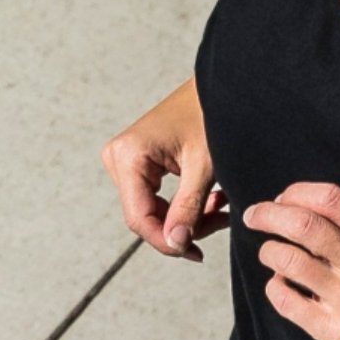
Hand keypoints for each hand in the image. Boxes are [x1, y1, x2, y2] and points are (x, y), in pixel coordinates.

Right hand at [104, 83, 229, 260]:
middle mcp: (119, 158)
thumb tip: (176, 245)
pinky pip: (156, 198)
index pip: (139, 218)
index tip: (195, 253)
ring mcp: (125, 160)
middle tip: (221, 222)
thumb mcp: (204, 166)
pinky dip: (184, 205)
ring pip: (153, 211)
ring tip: (221, 208)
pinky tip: (211, 200)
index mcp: (128, 156)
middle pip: (145, 216)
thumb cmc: (212, 115)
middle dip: (183, 227)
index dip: (166, 242)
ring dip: (188, 217)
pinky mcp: (137, 162)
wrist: (218, 86)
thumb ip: (189, 208)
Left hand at [242, 181, 339, 339]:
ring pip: (287, 260)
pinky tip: (282, 286)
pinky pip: (285, 299)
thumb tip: (300, 207)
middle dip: (268, 215)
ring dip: (269, 252)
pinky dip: (275, 287)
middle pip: (303, 224)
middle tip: (253, 217)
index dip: (295, 193)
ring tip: (271, 254)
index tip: (281, 199)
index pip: (331, 199)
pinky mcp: (335, 331)